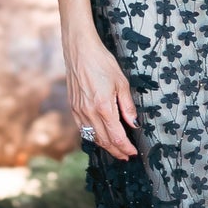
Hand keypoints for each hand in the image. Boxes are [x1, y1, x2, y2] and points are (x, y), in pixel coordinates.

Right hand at [66, 35, 140, 159]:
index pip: (116, 136)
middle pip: (104, 141)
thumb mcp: (121, 82)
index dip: (126, 147)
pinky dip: (93, 137)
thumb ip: (127, 106)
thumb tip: (134, 123)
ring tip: (115, 150)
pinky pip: (83, 129)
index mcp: (103, 107)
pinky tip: (100, 137)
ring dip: (105, 146)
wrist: (80, 51)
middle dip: (116, 151)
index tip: (133, 152)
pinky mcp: (73, 107)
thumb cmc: (102, 62)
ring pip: (92, 137)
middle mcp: (89, 112)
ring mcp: (79, 111)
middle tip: (126, 156)